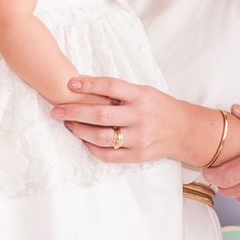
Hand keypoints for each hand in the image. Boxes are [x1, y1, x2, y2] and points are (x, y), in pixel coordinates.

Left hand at [51, 76, 185, 163]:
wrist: (184, 130)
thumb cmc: (158, 106)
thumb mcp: (144, 91)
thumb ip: (119, 91)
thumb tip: (84, 86)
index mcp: (141, 96)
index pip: (111, 87)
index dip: (90, 84)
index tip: (70, 83)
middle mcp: (140, 116)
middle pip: (100, 114)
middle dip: (74, 111)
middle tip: (56, 109)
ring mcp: (139, 138)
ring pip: (101, 137)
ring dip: (79, 130)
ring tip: (68, 124)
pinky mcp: (137, 155)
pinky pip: (108, 155)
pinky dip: (92, 148)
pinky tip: (84, 141)